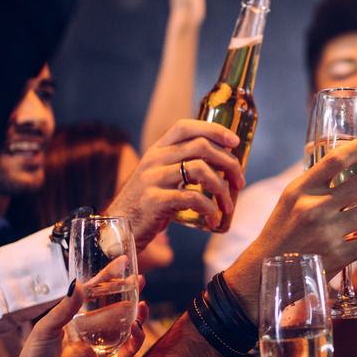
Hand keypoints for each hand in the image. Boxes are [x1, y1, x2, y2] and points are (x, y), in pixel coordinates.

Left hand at [0, 282, 147, 356]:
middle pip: (114, 308)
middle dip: (127, 293)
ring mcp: (99, 348)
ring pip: (124, 327)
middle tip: (140, 279)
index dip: (107, 279)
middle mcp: (88, 332)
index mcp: (72, 321)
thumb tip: (79, 284)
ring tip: (143, 301)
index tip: (121, 263)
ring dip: (135, 314)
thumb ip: (65, 308)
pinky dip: (135, 338)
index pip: (93, 295)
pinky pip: (127, 350)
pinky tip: (137, 326)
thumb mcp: (45, 330)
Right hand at [105, 119, 243, 242]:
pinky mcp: (154, 200)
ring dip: (222, 188)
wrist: (116, 230)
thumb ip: (180, 168)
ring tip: (228, 205)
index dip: (214, 130)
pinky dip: (209, 209)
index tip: (235, 142)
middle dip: (228, 163)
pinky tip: (213, 219)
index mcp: (156, 150)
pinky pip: (192, 198)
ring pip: (200, 170)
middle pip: (201, 147)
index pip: (186, 127)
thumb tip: (220, 167)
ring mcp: (153, 179)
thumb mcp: (159, 179)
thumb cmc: (146, 206)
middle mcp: (154, 160)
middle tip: (239, 181)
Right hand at [224, 137, 356, 317]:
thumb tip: (350, 163)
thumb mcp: (291, 200)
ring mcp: (325, 234)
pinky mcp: (335, 257)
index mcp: (300, 190)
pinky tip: (356, 243)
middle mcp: (313, 208)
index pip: (335, 159)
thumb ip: (316, 183)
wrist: (265, 270)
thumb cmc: (282, 230)